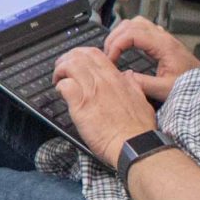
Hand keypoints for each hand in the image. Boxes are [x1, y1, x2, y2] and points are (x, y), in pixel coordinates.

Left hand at [53, 47, 161, 169]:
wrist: (133, 145)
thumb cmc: (138, 129)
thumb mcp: (142, 100)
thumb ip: (133, 85)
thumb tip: (128, 76)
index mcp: (116, 79)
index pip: (94, 54)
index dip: (80, 54)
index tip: (76, 61)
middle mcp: (103, 81)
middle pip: (78, 56)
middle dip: (66, 59)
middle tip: (62, 68)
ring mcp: (91, 92)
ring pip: (70, 67)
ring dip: (60, 71)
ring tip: (58, 79)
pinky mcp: (81, 106)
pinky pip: (65, 86)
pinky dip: (60, 86)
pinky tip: (61, 92)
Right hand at [102, 17, 199, 102]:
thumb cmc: (191, 87)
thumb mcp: (165, 89)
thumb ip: (143, 83)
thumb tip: (123, 76)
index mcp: (163, 45)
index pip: (131, 34)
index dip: (115, 45)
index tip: (110, 60)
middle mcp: (163, 37)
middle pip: (130, 24)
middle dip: (114, 37)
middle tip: (108, 54)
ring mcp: (164, 38)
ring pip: (136, 23)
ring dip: (121, 33)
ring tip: (114, 50)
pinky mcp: (164, 42)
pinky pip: (143, 29)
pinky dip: (130, 35)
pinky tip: (127, 48)